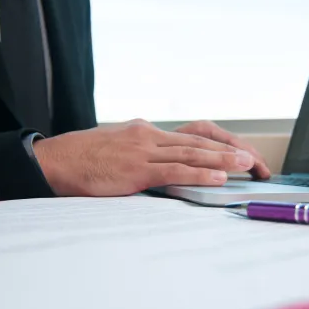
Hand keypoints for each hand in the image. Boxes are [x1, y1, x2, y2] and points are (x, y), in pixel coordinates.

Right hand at [33, 119, 255, 196]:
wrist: (53, 161)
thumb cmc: (84, 158)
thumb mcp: (118, 147)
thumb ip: (143, 154)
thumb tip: (165, 165)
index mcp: (147, 131)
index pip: (194, 133)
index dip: (220, 142)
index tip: (239, 151)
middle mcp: (149, 136)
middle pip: (200, 140)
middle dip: (230, 150)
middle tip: (255, 160)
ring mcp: (143, 151)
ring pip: (192, 153)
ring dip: (223, 159)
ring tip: (247, 164)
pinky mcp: (135, 171)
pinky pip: (174, 171)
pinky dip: (199, 174)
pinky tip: (218, 177)